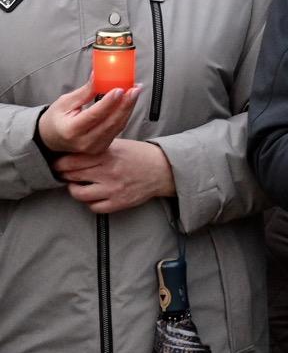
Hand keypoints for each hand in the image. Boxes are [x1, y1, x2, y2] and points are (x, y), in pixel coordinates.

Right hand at [38, 81, 138, 154]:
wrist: (51, 139)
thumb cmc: (56, 119)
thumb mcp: (65, 102)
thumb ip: (85, 92)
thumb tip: (99, 75)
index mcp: (70, 130)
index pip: (93, 115)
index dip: (108, 102)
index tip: (119, 89)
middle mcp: (84, 142)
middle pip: (110, 122)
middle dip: (125, 104)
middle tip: (135, 88)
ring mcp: (94, 147)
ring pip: (117, 126)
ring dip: (128, 108)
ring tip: (135, 91)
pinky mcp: (102, 147)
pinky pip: (118, 129)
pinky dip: (125, 114)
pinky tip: (130, 102)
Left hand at [56, 140, 175, 213]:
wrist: (163, 169)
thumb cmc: (140, 155)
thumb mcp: (120, 145)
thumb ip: (98, 148)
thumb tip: (73, 152)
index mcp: (108, 155)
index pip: (72, 161)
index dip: (60, 163)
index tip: (58, 164)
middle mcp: (109, 172)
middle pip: (72, 176)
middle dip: (64, 175)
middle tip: (65, 174)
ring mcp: (113, 189)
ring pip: (79, 193)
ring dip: (75, 189)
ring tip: (78, 185)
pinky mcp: (118, 202)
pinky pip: (93, 207)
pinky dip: (90, 202)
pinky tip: (93, 195)